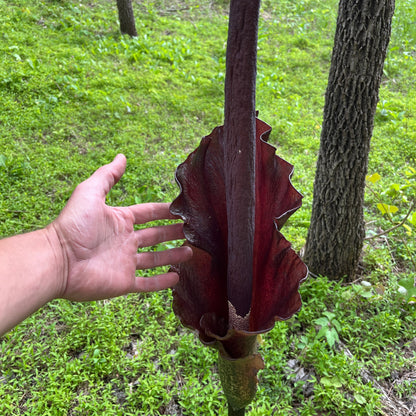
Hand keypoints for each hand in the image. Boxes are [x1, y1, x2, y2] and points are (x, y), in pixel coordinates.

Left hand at [49, 154, 191, 300]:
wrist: (59, 260)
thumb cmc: (73, 225)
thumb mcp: (90, 192)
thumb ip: (107, 175)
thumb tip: (122, 156)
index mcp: (120, 220)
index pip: (148, 213)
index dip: (164, 211)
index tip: (181, 210)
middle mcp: (125, 241)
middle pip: (155, 236)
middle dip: (173, 232)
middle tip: (192, 231)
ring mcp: (125, 263)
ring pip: (155, 259)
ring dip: (173, 256)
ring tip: (191, 252)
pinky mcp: (123, 282)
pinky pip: (147, 284)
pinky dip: (162, 282)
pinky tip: (177, 278)